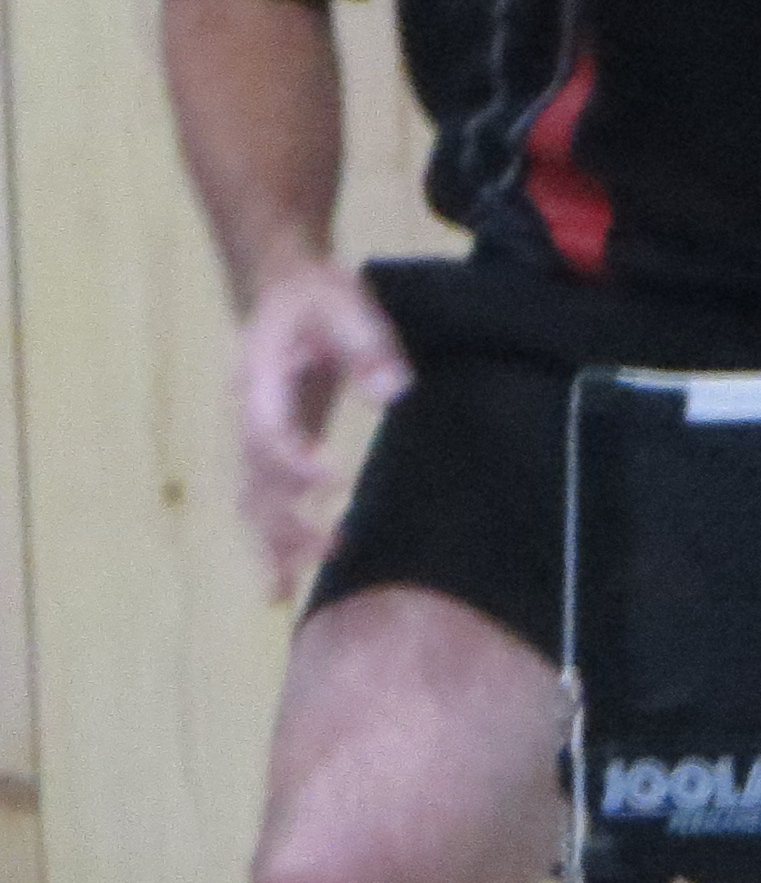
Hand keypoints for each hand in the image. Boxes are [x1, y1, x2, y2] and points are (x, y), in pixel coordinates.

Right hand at [234, 261, 409, 602]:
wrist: (280, 290)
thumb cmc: (315, 297)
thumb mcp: (347, 304)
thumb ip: (369, 346)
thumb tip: (393, 392)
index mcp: (259, 378)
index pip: (269, 428)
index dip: (295, 459)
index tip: (332, 481)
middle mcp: (245, 414)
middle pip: (254, 477)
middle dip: (282, 519)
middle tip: (327, 549)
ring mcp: (250, 434)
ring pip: (249, 498)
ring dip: (267, 542)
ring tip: (282, 593)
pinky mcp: (268, 446)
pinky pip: (258, 499)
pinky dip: (266, 538)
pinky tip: (278, 582)